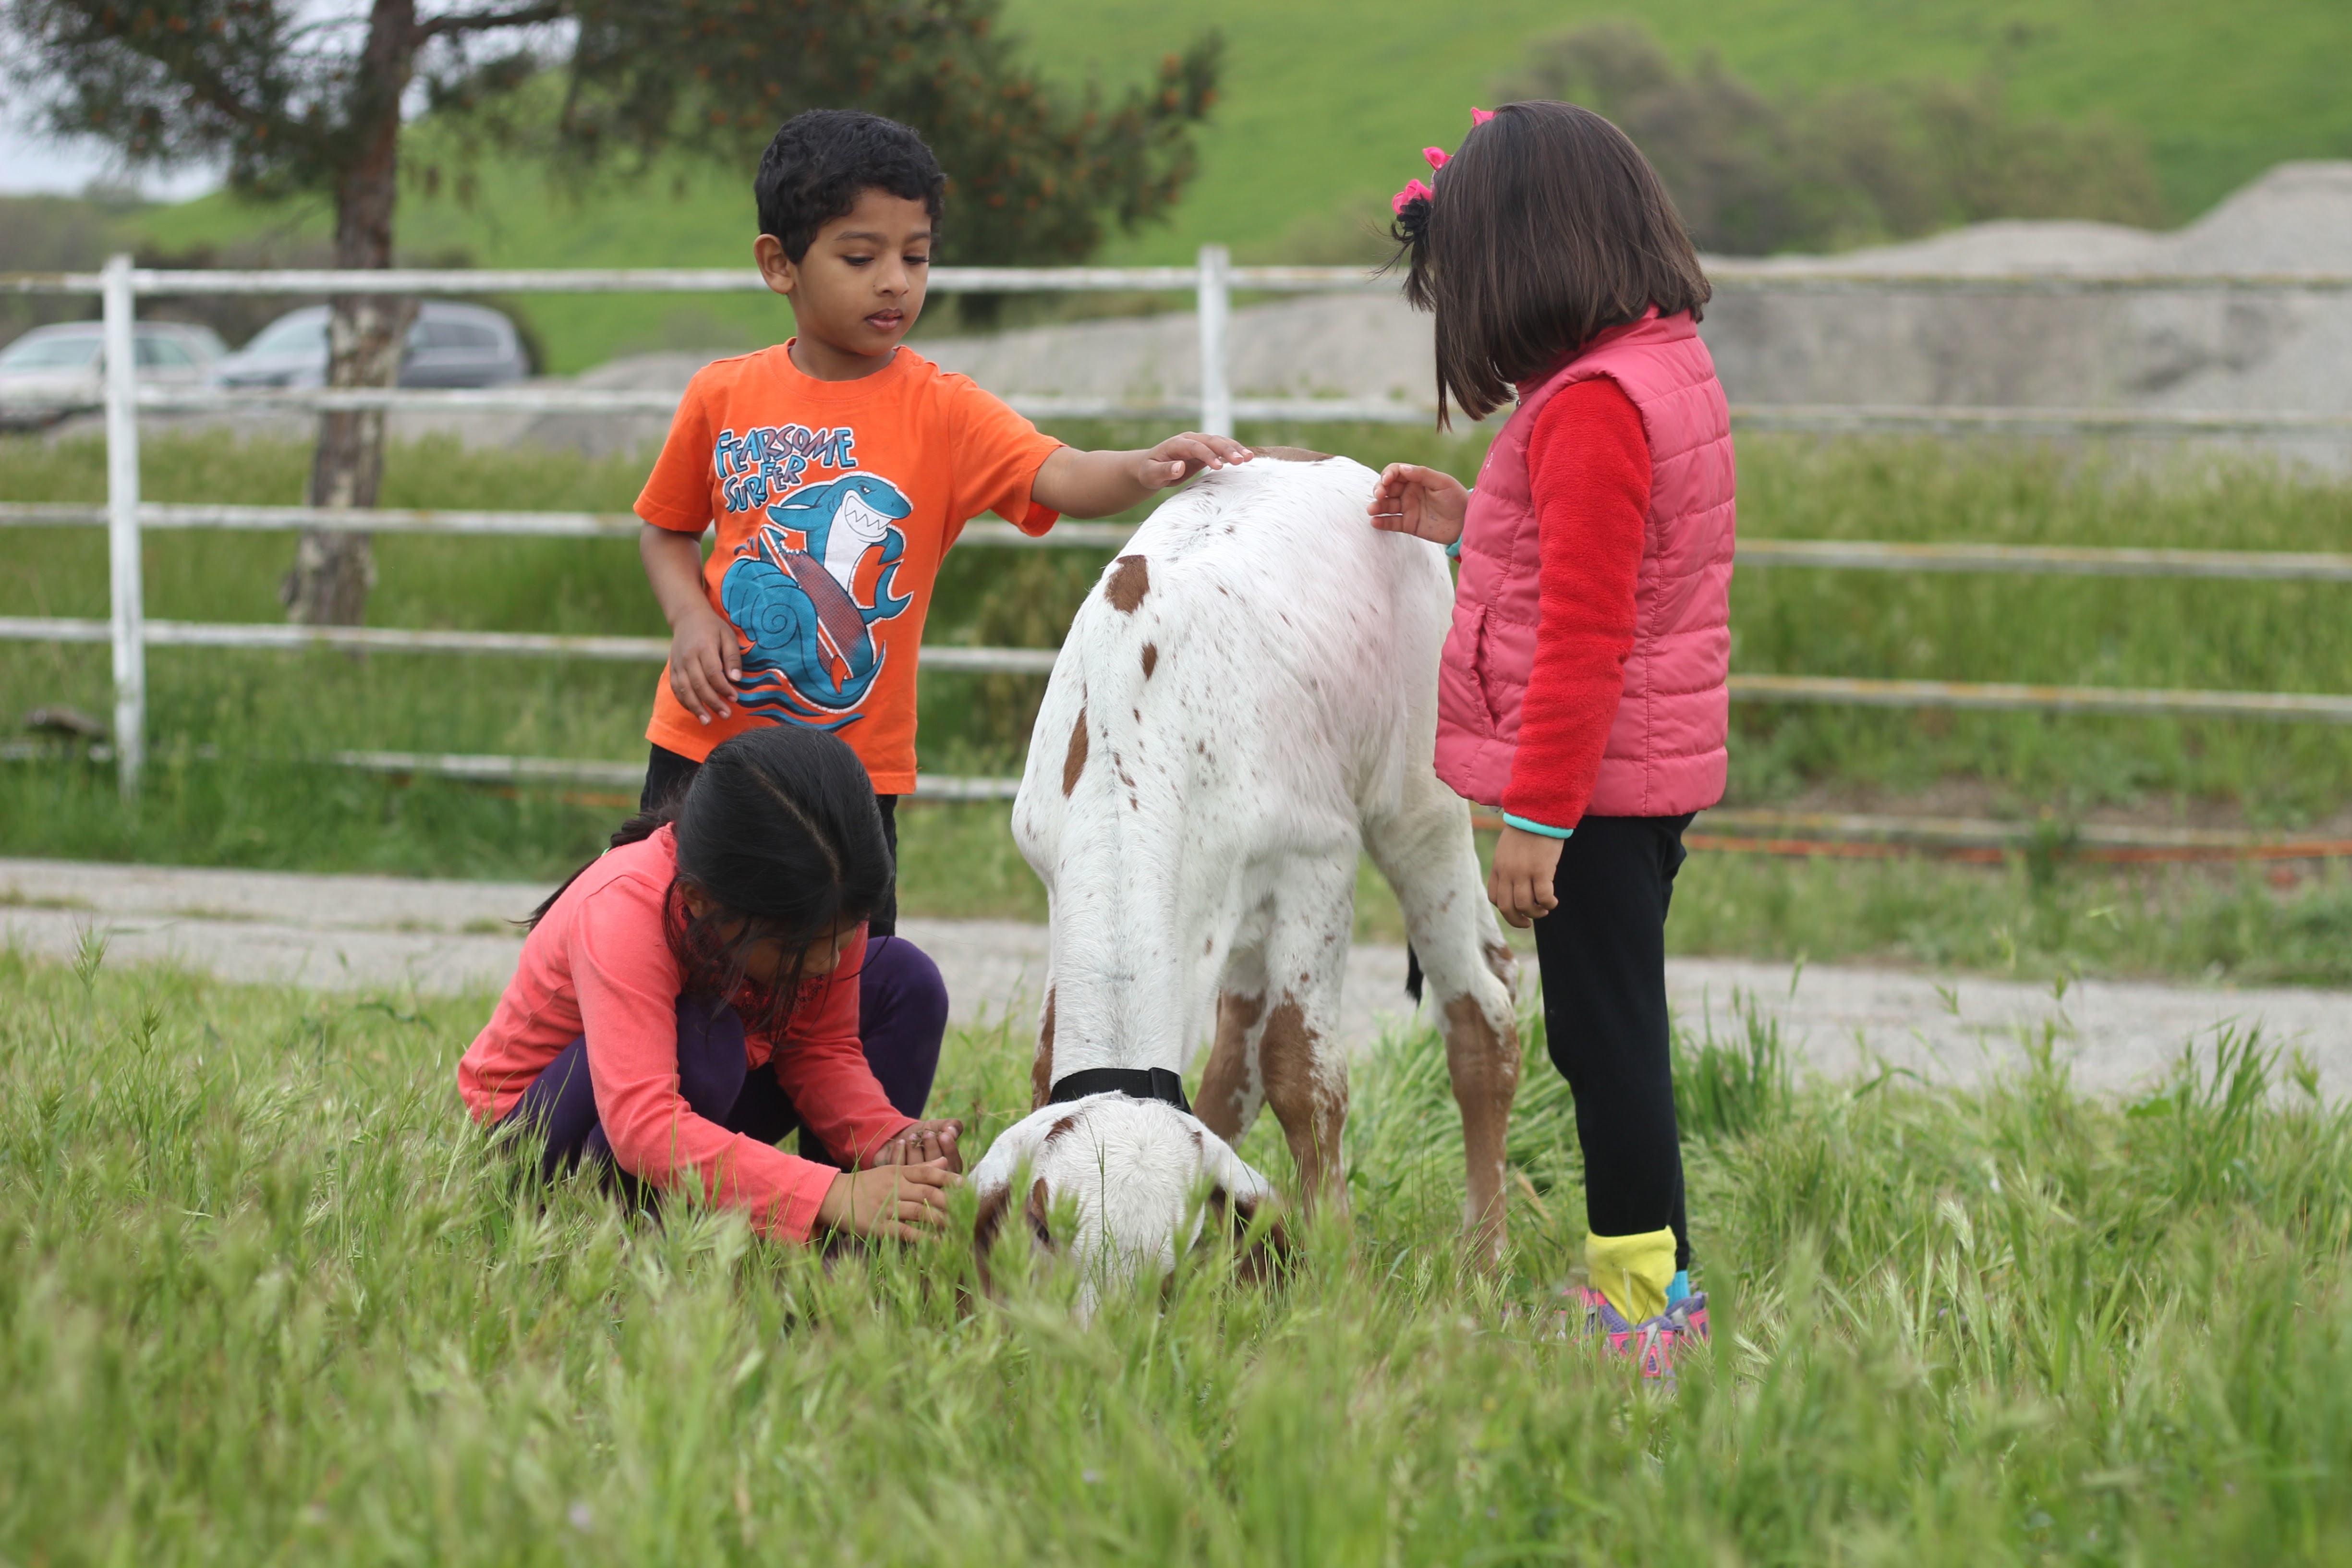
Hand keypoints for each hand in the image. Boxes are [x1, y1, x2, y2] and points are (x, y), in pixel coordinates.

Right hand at [667, 603, 740, 723]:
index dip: (723, 688)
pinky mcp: (672, 669)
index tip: (735, 699)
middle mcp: (688, 657)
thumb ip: (732, 657)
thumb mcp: (728, 636)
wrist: (688, 617)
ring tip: (708, 721)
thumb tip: (736, 679)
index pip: (713, 672)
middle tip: (726, 715)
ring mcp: (677, 664)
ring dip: (696, 708)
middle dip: (712, 702)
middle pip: (699, 684)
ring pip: (685, 690)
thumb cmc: (713, 628)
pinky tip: (695, 712)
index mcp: (703, 647)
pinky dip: (685, 702)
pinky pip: (676, 689)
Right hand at [816, 1158, 959, 1241]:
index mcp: (897, 1173)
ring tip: (956, 1227)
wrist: (833, 1197)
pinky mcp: (878, 1226)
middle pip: (927, 1193)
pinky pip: (905, 1232)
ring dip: (939, 1220)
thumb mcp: (890, 1172)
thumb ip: (919, 1168)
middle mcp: (893, 1188)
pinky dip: (922, 1237)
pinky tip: (936, 1242)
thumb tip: (945, 1160)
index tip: (964, 1184)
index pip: (927, 1172)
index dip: (947, 1178)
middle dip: (949, 1201)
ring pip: (919, 1212)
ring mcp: (886, 1207)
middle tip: (966, 1210)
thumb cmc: (865, 1185)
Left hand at [873, 1117, 963, 1173]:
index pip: (953, 1164)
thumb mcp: (940, 1127)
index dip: (949, 1149)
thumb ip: (952, 1126)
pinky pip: (900, 1169)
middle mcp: (934, 1180)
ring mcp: (915, 1182)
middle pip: (936, 1169)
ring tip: (912, 1136)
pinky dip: (900, 1153)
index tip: (944, 1135)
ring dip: (915, 1150)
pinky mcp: (899, 1180)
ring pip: (917, 1169)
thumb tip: (952, 1131)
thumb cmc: (926, 1134)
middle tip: (927, 1134)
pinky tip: (901, 1142)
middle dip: (932, 1149)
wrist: (904, 1137)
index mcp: (949, 1170)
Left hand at [1136, 432, 1252, 489]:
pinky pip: (1221, 449)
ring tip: (1249, 458)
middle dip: (1227, 449)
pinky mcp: (1205, 451)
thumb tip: (1179, 466)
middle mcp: (1190, 440)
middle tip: (1242, 460)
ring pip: (1219, 442)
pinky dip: (1233, 452)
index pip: (1196, 446)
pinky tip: (1246, 458)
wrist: (1150, 468)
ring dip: (1234, 449)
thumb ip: (1164, 470)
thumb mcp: (1151, 474)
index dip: (1208, 455)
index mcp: (1177, 443)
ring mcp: (1199, 444)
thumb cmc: (1149, 471)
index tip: (1219, 467)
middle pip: (1212, 441)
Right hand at [1368, 462, 1469, 546]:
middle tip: (1379, 495)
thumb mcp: (1442, 483)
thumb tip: (1401, 468)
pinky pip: (1391, 522)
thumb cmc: (1457, 499)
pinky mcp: (1408, 524)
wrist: (1466, 523)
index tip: (1386, 481)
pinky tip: (1375, 522)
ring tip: (1372, 510)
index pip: (1396, 472)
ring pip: (1387, 505)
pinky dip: (1382, 522)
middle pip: (1387, 488)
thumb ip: (1422, 474)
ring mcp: (1408, 508)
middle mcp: (1409, 492)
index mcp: (1417, 479)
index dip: (1388, 475)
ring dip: (1377, 506)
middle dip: (1379, 490)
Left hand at [1488, 825, 1563, 928]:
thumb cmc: (1527, 828)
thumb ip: (1509, 864)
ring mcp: (1523, 872)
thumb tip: (1517, 881)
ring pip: (1524, 906)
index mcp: (1498, 866)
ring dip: (1535, 913)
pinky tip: (1553, 902)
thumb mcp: (1509, 847)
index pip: (1495, 897)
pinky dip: (1548, 904)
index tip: (1517, 909)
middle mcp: (1508, 872)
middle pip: (1506, 907)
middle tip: (1528, 922)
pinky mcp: (1541, 870)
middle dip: (1517, 920)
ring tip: (1544, 910)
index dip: (1505, 908)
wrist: (1538, 811)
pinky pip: (1543, 897)